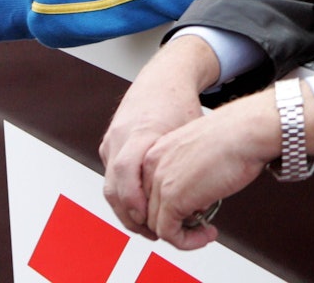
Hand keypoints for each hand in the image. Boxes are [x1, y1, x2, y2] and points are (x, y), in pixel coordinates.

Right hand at [100, 36, 221, 239]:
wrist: (163, 78)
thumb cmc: (180, 103)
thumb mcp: (190, 133)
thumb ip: (189, 166)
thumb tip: (203, 203)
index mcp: (139, 133)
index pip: (126, 177)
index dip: (137, 204)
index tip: (155, 223)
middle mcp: (119, 138)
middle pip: (114, 191)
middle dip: (133, 218)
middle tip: (156, 235)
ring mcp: (111, 141)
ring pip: (110, 189)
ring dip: (128, 212)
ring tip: (151, 227)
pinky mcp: (110, 144)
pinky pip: (112, 178)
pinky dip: (125, 196)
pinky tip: (144, 206)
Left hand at [142, 89, 279, 248]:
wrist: (247, 131)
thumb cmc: (235, 135)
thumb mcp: (200, 152)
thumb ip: (188, 172)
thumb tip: (193, 197)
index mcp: (158, 150)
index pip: (148, 191)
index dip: (167, 207)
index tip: (187, 214)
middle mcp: (153, 164)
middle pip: (150, 208)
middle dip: (174, 222)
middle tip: (199, 225)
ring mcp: (160, 181)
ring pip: (157, 224)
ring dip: (182, 235)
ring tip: (206, 232)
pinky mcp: (172, 198)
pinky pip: (169, 233)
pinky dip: (187, 242)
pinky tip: (208, 234)